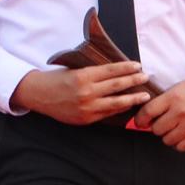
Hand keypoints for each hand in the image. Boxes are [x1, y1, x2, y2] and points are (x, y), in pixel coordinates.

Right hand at [11, 61, 153, 126]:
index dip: (127, 68)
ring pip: (116, 103)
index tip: (138, 65)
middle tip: (146, 77)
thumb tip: (116, 73)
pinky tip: (128, 105)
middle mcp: (86, 92)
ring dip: (133, 98)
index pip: (111, 71)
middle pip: (117, 86)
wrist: (38, 95)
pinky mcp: (86, 119)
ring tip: (144, 96)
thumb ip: (93, 73)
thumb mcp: (74, 70)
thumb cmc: (56, 79)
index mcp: (83, 76)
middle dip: (134, 81)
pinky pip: (107, 114)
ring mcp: (87, 107)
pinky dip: (119, 109)